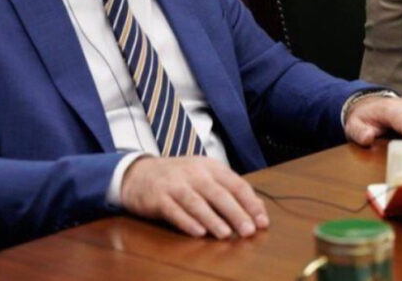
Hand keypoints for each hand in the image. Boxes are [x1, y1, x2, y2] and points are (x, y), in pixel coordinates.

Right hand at [121, 156, 268, 238]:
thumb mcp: (205, 176)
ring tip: (226, 235)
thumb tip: (258, 207)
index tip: (262, 221)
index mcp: (211, 167)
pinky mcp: (158, 198)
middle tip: (249, 231)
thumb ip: (230, 190)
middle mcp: (195, 173)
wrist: (138, 172)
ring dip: (213, 219)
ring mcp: (175, 185)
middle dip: (236, 213)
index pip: (237, 184)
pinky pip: (174, 211)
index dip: (251, 203)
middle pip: (219, 194)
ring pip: (197, 203)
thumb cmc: (179, 177)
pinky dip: (187, 222)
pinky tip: (198, 232)